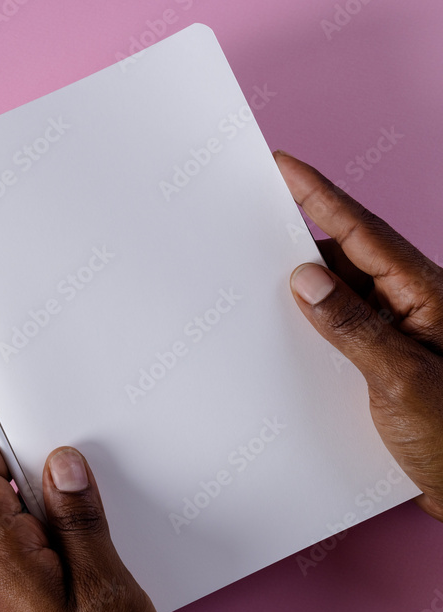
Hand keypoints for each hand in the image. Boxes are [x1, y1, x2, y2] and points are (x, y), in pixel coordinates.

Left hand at [0, 432, 166, 611]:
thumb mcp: (106, 585)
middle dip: (32, 478)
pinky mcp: (22, 611)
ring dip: (45, 512)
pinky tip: (86, 551)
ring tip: (89, 517)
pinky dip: (51, 540)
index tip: (23, 424)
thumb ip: (79, 521)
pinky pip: (26, 558)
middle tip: (73, 470)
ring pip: (14, 531)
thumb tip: (61, 467)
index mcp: (6, 565)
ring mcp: (5, 599)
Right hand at [278, 150, 442, 521]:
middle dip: (300, 232)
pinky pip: (341, 322)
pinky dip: (311, 318)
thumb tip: (306, 278)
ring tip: (254, 276)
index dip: (320, 195)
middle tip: (252, 216)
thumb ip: (352, 327)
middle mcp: (415, 303)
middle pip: (349, 252)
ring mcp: (401, 330)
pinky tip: (284, 327)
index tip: (283, 165)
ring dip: (302, 282)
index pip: (364, 232)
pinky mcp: (386, 357)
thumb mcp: (402, 381)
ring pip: (342, 288)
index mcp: (428, 294)